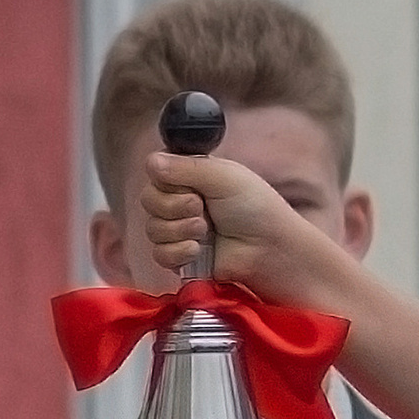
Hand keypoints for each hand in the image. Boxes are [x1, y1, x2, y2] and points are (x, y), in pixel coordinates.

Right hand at [142, 153, 325, 297]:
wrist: (270, 250)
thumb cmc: (256, 208)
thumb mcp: (223, 176)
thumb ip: (185, 166)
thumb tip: (151, 161)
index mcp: (190, 176)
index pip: (155, 171)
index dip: (169, 181)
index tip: (194, 188)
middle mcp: (181, 200)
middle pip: (148, 200)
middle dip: (176, 207)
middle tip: (204, 210)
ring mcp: (179, 230)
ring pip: (152, 228)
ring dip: (181, 229)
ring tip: (208, 231)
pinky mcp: (181, 258)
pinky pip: (159, 254)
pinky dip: (179, 252)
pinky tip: (200, 250)